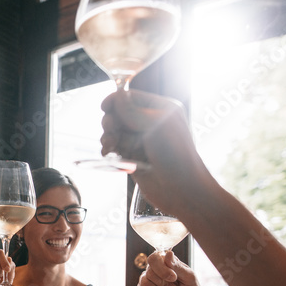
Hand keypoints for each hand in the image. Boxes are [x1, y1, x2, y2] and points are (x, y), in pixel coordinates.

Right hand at [100, 90, 209, 216]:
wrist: (181, 189)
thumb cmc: (175, 154)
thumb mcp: (155, 125)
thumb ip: (132, 110)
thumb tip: (116, 97)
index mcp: (160, 109)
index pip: (132, 97)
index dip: (116, 100)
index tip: (104, 107)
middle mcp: (149, 123)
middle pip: (119, 113)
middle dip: (111, 121)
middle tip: (110, 129)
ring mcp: (140, 141)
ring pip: (115, 131)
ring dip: (108, 136)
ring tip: (109, 145)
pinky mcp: (133, 157)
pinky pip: (115, 147)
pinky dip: (109, 149)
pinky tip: (108, 153)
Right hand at [129, 250, 201, 285]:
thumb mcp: (190, 277)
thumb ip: (178, 266)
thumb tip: (168, 254)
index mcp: (165, 262)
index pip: (154, 258)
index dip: (162, 269)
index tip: (173, 278)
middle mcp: (153, 269)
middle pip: (149, 273)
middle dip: (164, 285)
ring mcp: (147, 281)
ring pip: (145, 284)